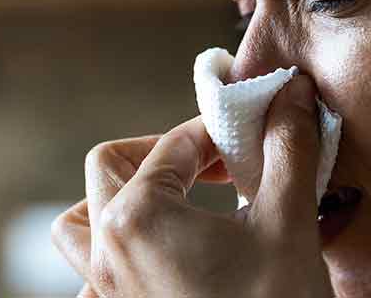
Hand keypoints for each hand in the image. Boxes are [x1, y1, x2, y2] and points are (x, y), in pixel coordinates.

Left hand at [51, 75, 333, 297]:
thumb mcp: (289, 221)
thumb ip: (288, 148)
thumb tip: (290, 92)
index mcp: (137, 217)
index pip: (172, 145)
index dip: (217, 130)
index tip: (254, 130)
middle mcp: (107, 252)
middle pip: (106, 169)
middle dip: (159, 154)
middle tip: (214, 163)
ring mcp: (107, 293)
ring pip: (79, 226)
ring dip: (116, 202)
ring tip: (174, 203)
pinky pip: (91, 282)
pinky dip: (114, 260)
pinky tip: (160, 262)